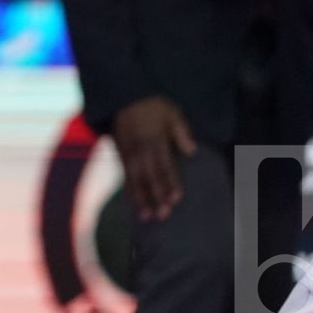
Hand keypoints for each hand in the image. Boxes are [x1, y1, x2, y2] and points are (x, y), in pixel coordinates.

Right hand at [111, 95, 197, 221]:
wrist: (124, 96)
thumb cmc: (153, 106)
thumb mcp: (172, 113)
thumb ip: (181, 132)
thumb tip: (192, 151)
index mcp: (155, 141)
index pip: (165, 166)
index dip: (171, 182)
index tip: (176, 199)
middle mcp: (141, 150)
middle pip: (150, 176)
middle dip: (156, 196)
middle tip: (163, 215)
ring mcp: (128, 154)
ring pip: (135, 179)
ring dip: (140, 199)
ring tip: (145, 216)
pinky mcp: (120, 155)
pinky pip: (125, 175)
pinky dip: (129, 190)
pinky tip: (134, 203)